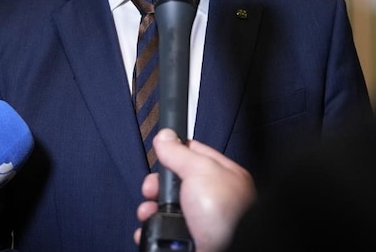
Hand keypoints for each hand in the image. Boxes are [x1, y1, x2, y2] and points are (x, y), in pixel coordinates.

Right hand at [134, 128, 255, 251]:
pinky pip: (162, 233)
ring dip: (150, 211)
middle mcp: (210, 200)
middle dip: (156, 187)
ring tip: (148, 214)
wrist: (228, 251)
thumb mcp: (200, 170)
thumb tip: (165, 136)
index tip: (158, 156)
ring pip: (165, 210)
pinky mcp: (187, 242)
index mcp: (221, 176)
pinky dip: (151, 232)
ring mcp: (198, 223)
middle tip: (151, 191)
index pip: (192, 155)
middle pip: (174, 185)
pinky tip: (148, 230)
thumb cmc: (227, 213)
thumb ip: (180, 152)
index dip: (172, 154)